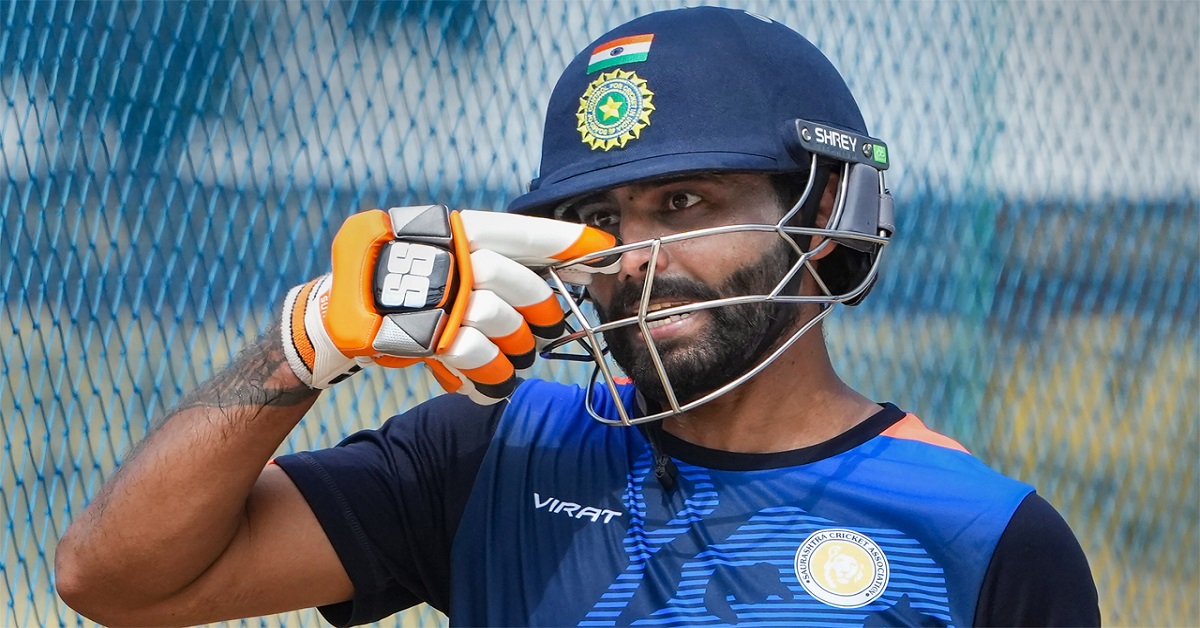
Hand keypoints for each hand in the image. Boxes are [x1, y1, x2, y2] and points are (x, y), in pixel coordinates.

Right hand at [282, 205, 617, 401]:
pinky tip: (488, 380)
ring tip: (507, 357)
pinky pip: (478, 355)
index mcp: (454, 230)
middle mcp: (444, 256)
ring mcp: (432, 294)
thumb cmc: (409, 287)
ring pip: (499, 321)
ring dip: (512, 347)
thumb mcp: (448, 262)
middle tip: (547, 326)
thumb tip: (566, 274)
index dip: (561, 241)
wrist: (342, 315)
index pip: (517, 231)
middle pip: (511, 279)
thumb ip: (497, 262)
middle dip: (538, 307)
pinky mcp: (422, 333)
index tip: (602, 252)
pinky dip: (491, 373)